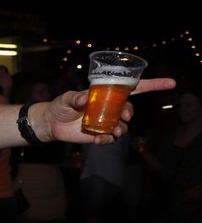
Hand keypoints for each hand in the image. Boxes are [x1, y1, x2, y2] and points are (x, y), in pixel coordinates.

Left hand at [40, 78, 175, 143]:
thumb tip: (84, 98)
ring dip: (122, 129)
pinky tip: (99, 140)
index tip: (171, 83)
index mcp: (106, 94)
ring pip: (123, 125)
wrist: (51, 123)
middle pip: (129, 108)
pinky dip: (108, 140)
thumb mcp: (66, 99)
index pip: (134, 88)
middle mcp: (110, 107)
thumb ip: (75, 97)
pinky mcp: (99, 134)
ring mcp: (106, 121)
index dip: (154, 84)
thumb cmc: (60, 106)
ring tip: (113, 131)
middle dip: (130, 113)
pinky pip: (110, 138)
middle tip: (123, 117)